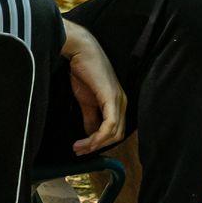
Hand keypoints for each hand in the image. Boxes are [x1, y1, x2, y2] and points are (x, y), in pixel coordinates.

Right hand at [61, 23, 126, 154]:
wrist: (80, 51)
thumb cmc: (83, 71)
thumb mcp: (86, 100)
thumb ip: (90, 117)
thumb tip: (89, 135)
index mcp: (118, 103)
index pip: (115, 131)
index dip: (100, 143)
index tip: (83, 149)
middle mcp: (122, 103)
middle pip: (116, 135)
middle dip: (97, 146)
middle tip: (79, 151)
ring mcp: (119, 100)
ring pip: (114, 133)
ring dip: (95, 144)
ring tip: (79, 147)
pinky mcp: (111, 98)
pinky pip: (110, 125)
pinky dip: (98, 137)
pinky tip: (85, 140)